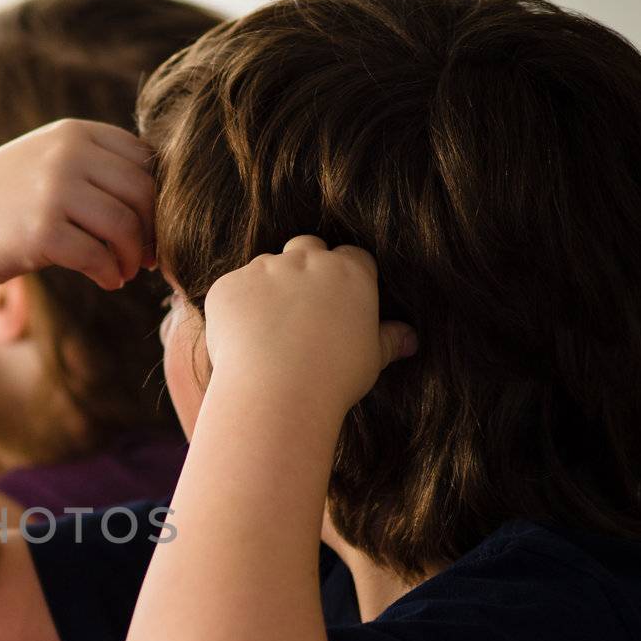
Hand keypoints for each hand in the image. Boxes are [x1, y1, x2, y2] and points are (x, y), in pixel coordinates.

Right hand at [0, 119, 154, 290]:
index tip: (153, 228)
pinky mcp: (41, 231)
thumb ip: (96, 164)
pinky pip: (97, 255)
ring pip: (124, 225)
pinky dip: (110, 274)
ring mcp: (52, 190)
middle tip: (148, 258)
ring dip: (132, 256)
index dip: (159, 198)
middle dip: (153, 231)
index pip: (143, 160)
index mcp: (74, 132)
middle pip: (142, 192)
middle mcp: (66, 153)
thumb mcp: (50, 165)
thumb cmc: (8, 204)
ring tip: (126, 272)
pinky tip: (108, 282)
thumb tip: (166, 189)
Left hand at [202, 236, 415, 413]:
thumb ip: (389, 340)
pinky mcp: (229, 286)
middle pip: (307, 247)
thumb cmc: (333, 380)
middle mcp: (307, 260)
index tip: (338, 302)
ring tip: (267, 332)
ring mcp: (265, 269)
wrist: (277, 393)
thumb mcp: (371, 360)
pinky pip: (231, 290)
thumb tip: (411, 339)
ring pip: (265, 266)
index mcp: (350, 272)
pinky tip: (240, 341)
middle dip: (304, 269)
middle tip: (299, 310)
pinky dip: (234, 310)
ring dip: (267, 288)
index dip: (345, 277)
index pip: (353, 257)